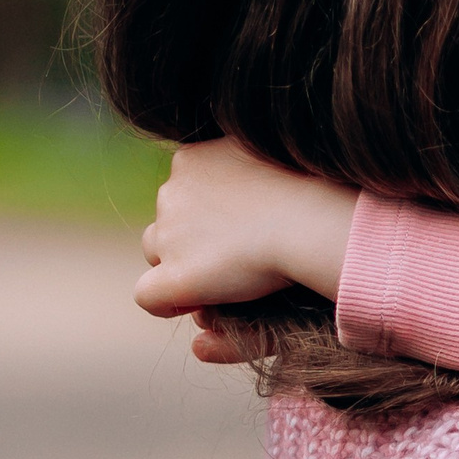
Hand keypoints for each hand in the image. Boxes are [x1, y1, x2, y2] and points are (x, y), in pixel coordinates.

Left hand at [135, 138, 359, 322]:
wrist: (309, 220)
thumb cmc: (308, 187)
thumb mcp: (266, 156)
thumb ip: (242, 165)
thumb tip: (242, 174)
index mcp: (190, 160)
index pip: (181, 190)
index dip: (203, 215)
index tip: (233, 229)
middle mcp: (171, 192)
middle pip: (166, 221)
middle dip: (190, 238)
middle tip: (232, 254)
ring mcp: (169, 234)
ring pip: (156, 252)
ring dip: (181, 263)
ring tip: (221, 276)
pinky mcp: (176, 276)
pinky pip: (150, 295)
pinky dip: (168, 301)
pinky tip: (196, 303)